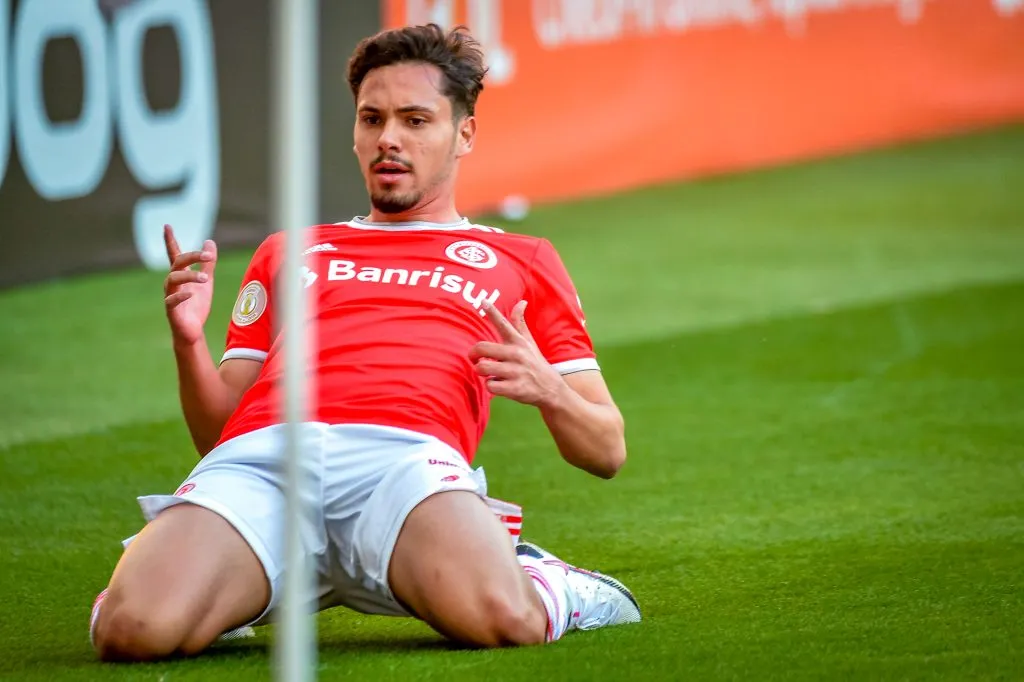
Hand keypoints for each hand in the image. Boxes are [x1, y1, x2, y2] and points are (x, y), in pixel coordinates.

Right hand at [163, 225, 216, 346]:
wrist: (193, 331)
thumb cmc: (196, 306)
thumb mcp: (206, 281)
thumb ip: (208, 263)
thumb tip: (209, 242)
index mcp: (180, 275)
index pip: (173, 254)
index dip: (170, 240)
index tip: (167, 226)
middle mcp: (172, 283)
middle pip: (177, 263)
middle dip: (191, 257)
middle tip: (208, 256)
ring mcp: (170, 296)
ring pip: (173, 279)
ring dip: (189, 276)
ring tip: (205, 278)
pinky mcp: (171, 311)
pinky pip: (171, 301)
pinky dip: (180, 296)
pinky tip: (190, 294)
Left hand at [469, 300, 565, 406]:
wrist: (551, 389)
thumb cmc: (535, 363)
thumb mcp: (529, 342)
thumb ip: (520, 323)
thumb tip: (521, 302)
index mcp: (518, 341)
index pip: (503, 323)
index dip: (492, 311)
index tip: (482, 300)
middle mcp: (517, 354)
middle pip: (482, 348)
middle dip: (474, 355)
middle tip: (475, 359)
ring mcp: (516, 372)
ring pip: (483, 367)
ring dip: (482, 372)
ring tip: (489, 373)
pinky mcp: (515, 388)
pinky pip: (490, 385)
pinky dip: (491, 386)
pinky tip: (499, 385)